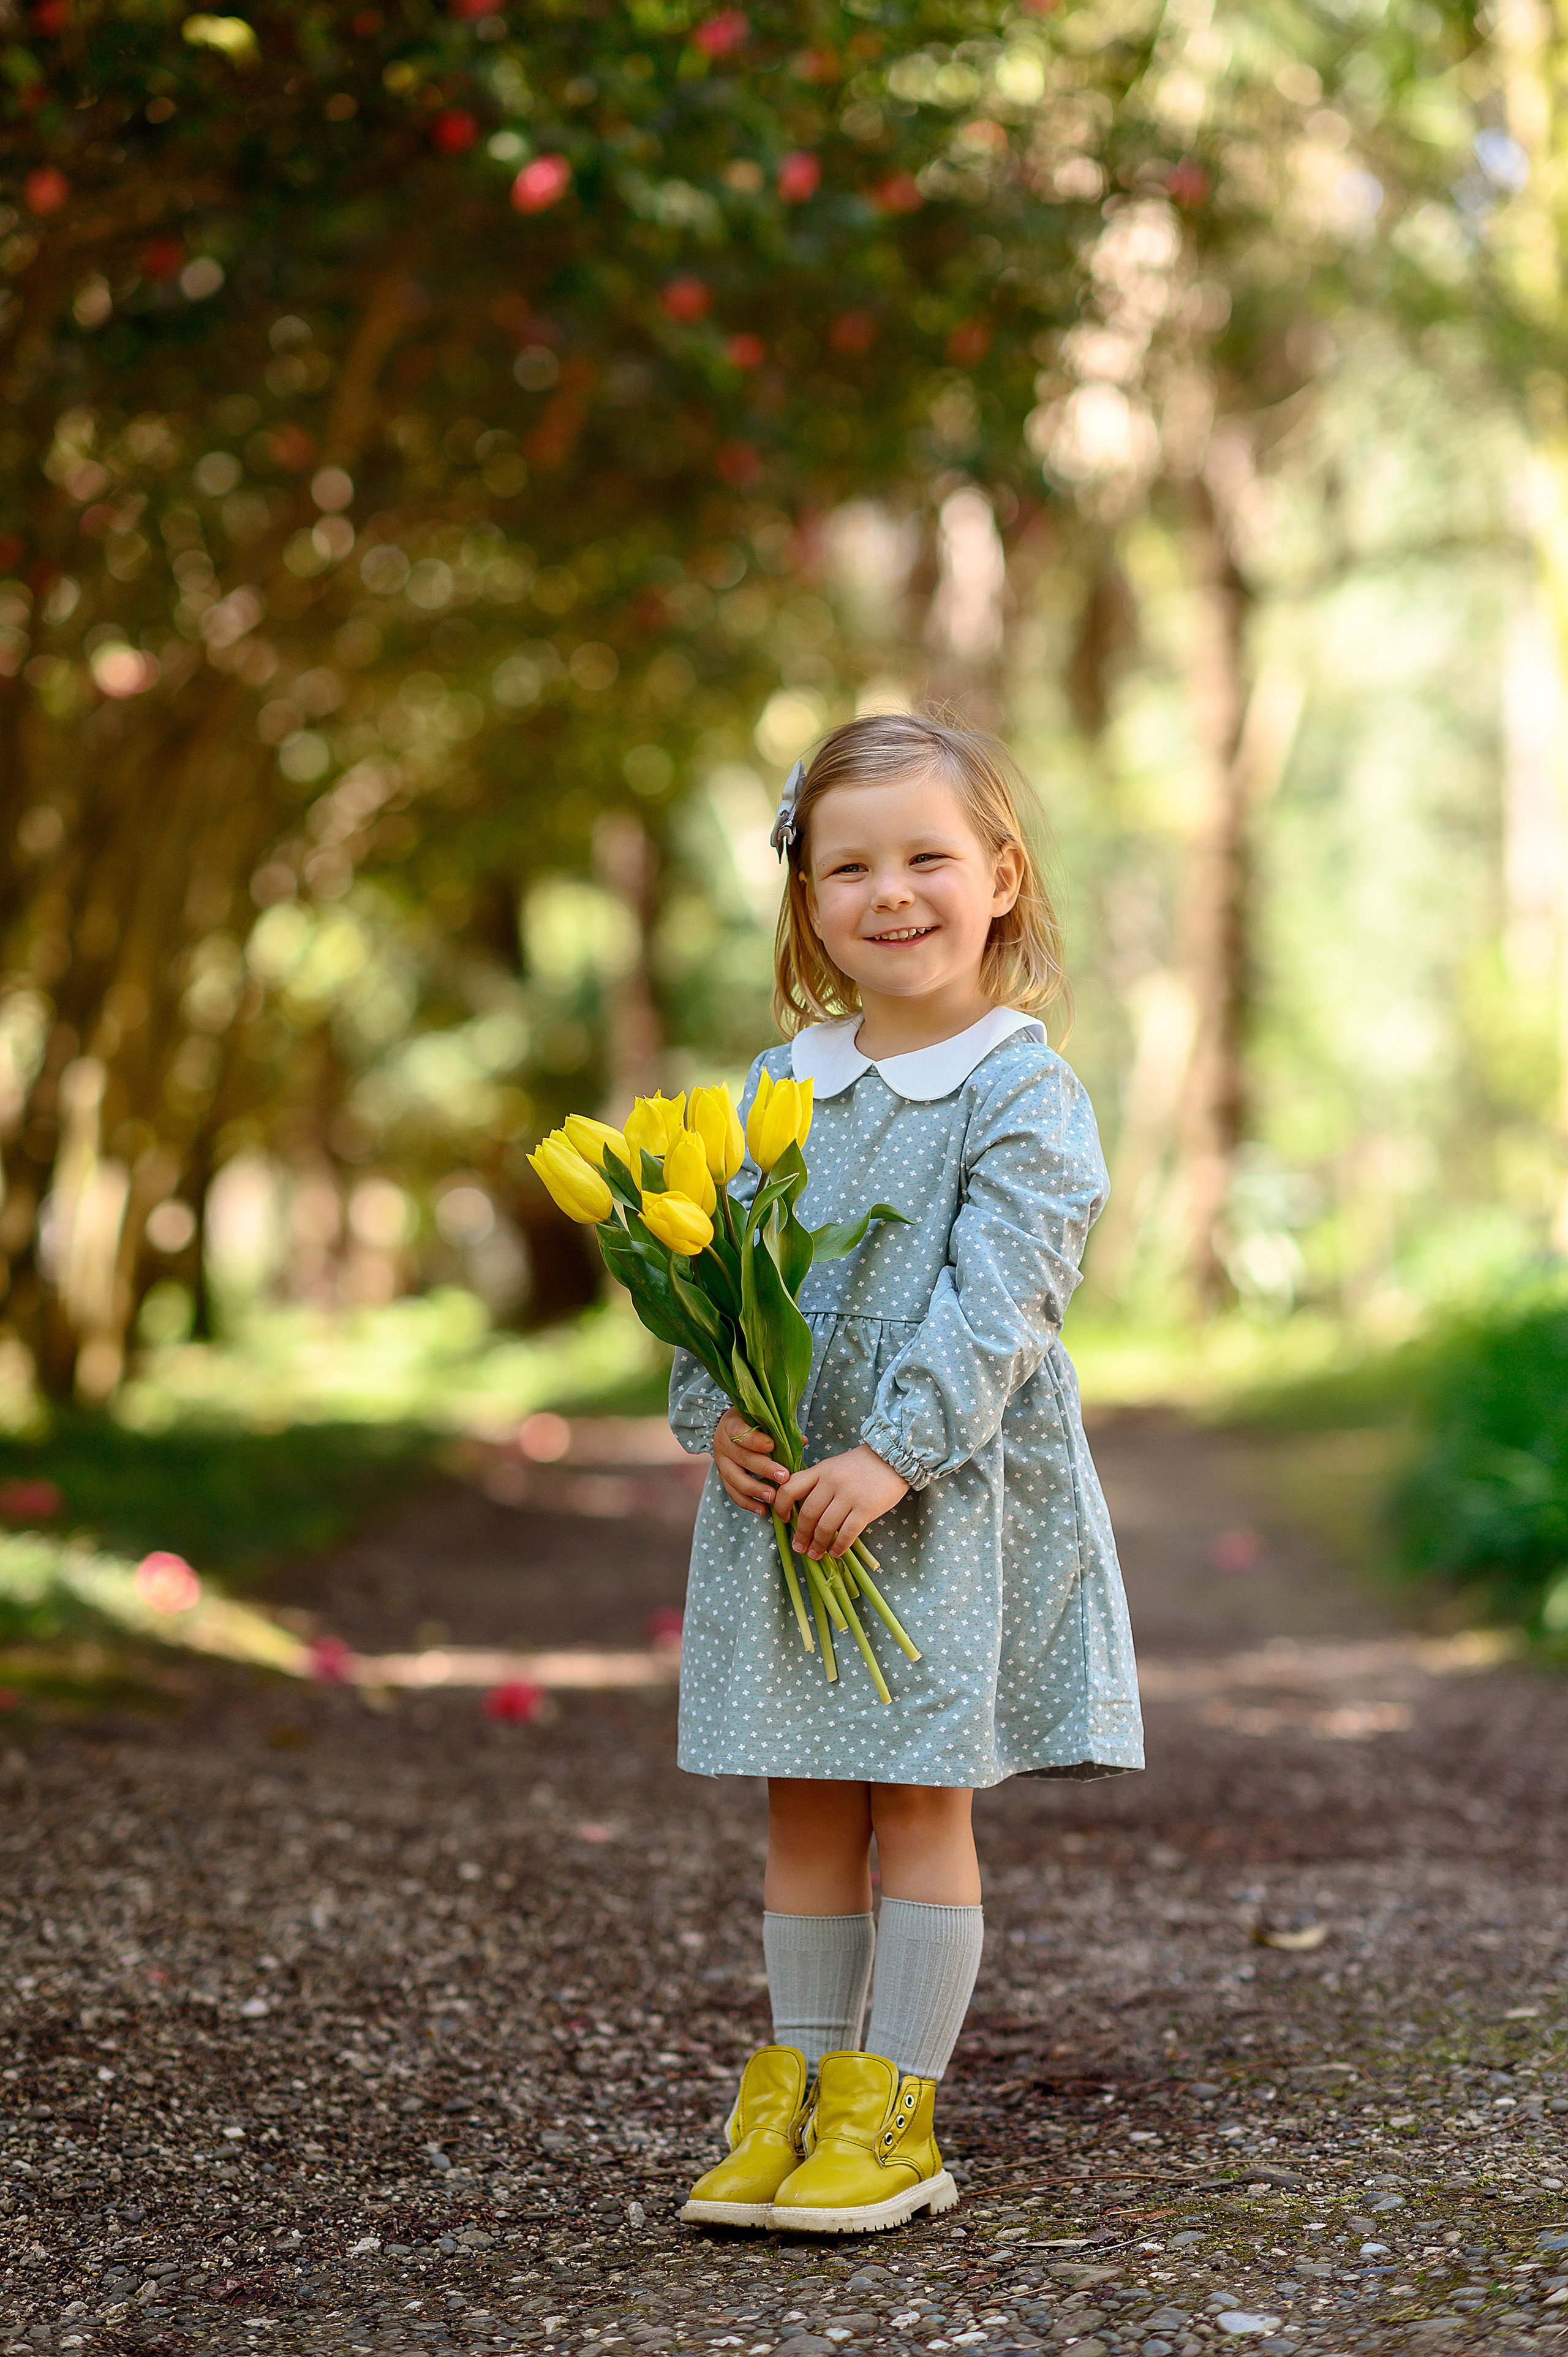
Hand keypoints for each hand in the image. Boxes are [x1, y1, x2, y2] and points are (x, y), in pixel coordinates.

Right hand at [712, 1409, 789, 1515]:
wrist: (730, 1431)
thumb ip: (780, 1430)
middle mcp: (723, 1444)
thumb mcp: (761, 1420)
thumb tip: (803, 1441)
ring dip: (756, 1490)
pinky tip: (763, 1510)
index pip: (741, 1433)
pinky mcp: (723, 1478)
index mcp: (731, 1425)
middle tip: (783, 1477)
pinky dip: (748, 1503)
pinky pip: (733, 1493)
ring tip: (774, 1498)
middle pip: (742, 1458)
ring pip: (736, 1479)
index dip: (755, 1441)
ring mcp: (722, 1463)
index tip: (772, 1446)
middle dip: (764, 1469)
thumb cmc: (751, 1424)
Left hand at [771, 1444, 908, 1559]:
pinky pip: (847, 1533)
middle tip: (799, 1547)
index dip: (781, 1507)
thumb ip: (818, 1483)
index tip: (784, 1520)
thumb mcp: (834, 1466)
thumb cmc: (861, 1465)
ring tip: (815, 1555)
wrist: (893, 1458)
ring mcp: (849, 1495)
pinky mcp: (866, 1509)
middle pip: (808, 1514)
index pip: (790, 1488)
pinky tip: (835, 1553)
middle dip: (801, 1535)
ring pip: (826, 1527)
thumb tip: (802, 1511)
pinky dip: (838, 1546)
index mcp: (820, 1470)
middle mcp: (832, 1482)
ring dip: (818, 1545)